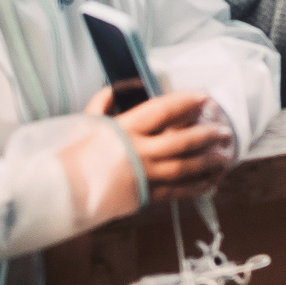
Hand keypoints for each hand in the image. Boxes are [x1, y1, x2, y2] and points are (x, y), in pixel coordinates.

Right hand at [80, 88, 235, 203]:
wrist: (59, 192)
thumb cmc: (72, 154)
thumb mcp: (85, 122)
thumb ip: (104, 102)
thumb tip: (120, 87)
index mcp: (125, 129)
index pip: (163, 110)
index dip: (186, 102)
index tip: (204, 97)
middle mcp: (139, 152)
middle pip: (182, 141)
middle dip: (207, 135)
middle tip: (224, 131)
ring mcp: (143, 177)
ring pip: (185, 168)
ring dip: (208, 161)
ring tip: (225, 155)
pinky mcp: (144, 197)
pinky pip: (176, 192)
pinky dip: (196, 186)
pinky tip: (211, 181)